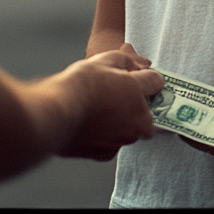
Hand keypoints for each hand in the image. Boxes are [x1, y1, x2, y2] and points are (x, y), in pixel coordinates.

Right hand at [57, 45, 163, 161]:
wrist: (57, 112)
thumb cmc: (82, 84)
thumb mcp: (107, 59)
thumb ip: (128, 62)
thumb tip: (136, 66)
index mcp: (140, 96)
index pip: (156, 82)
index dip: (146, 76)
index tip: (138, 74)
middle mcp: (137, 122)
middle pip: (144, 110)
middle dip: (135, 102)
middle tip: (114, 92)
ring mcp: (122, 140)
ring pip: (128, 128)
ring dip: (120, 119)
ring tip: (98, 107)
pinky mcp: (105, 153)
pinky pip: (112, 142)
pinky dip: (105, 134)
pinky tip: (90, 122)